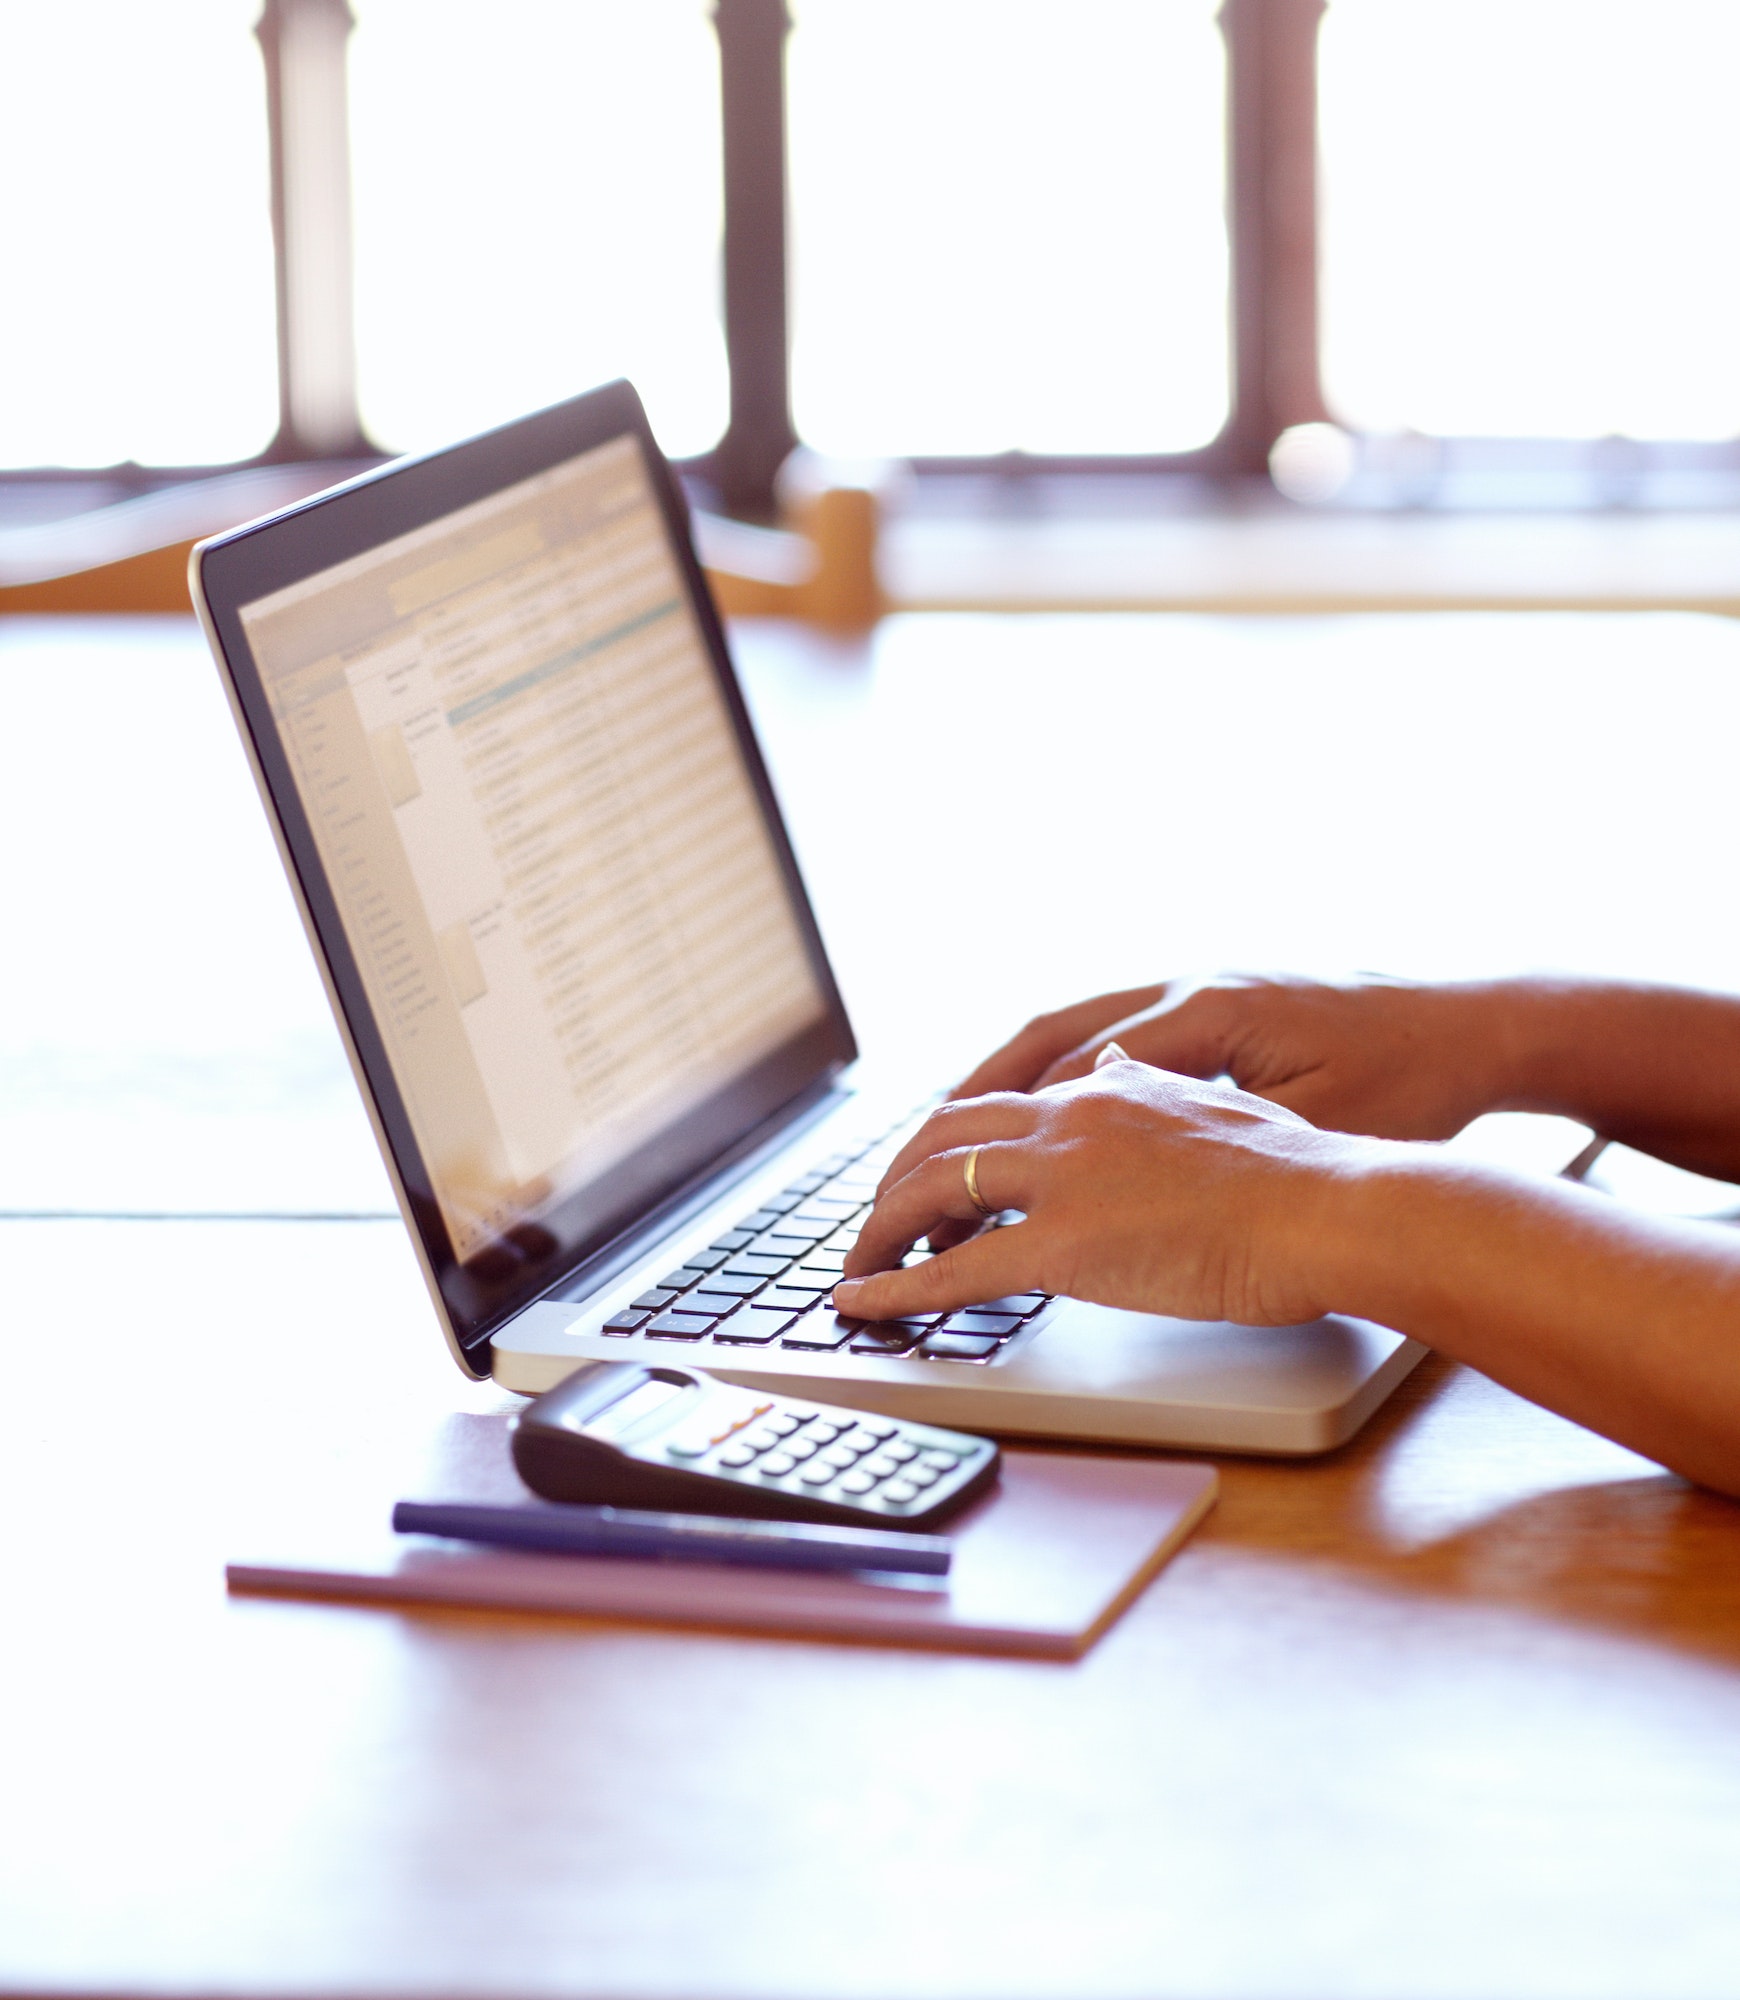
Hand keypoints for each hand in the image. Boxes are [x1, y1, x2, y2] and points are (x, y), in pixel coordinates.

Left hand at [834, 1049, 1361, 1327]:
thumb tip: (1119, 1064)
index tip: (935, 1176)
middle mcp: (1071, 1120)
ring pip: (931, 1190)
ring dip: (882, 1228)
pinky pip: (952, 1269)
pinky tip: (864, 1302)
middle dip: (897, 1178)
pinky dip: (895, 1287)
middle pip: (945, 1133)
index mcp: (1109, 1089)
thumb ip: (1157, 1090)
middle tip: (877, 1219)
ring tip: (858, 1265)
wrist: (1329, 1208)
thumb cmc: (1299, 1176)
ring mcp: (1061, 1179)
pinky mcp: (1064, 1244)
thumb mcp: (1220, 1107)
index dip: (957, 1144)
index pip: (1004, 1106)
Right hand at [953, 972, 1510, 1141]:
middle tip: (914, 1153)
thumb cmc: (1414, 1079)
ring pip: (1069, 1028)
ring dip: (1003, 1077)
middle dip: (972, 1095)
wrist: (1480, 1024)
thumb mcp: (1320, 1125)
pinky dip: (1056, 1068)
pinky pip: (1109, 1032)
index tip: (954, 1185)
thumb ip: (1223, 1144)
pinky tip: (1036, 1111)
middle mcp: (1190, 989)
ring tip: (944, 1130)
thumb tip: (1136, 1174)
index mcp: (1210, 1013)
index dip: (1008, 1131)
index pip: (1076, 1073)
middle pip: (1048, 1034)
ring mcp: (1199, 990)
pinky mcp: (1216, 1006)